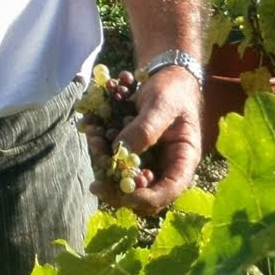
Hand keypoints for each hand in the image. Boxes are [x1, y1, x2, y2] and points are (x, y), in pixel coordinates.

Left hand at [90, 69, 200, 215]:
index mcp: (182, 160)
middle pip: (143, 191)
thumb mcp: (161, 105)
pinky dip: (102, 148)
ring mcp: (147, 160)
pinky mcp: (132, 150)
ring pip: (123, 177)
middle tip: (96, 182)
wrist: (166, 77)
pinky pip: (114, 158)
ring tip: (92, 137)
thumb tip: (119, 152)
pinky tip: (92, 129)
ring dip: (105, 164)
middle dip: (117, 186)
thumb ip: (144, 129)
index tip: (123, 194)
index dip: (147, 198)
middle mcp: (165, 166)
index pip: (169, 190)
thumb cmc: (173, 91)